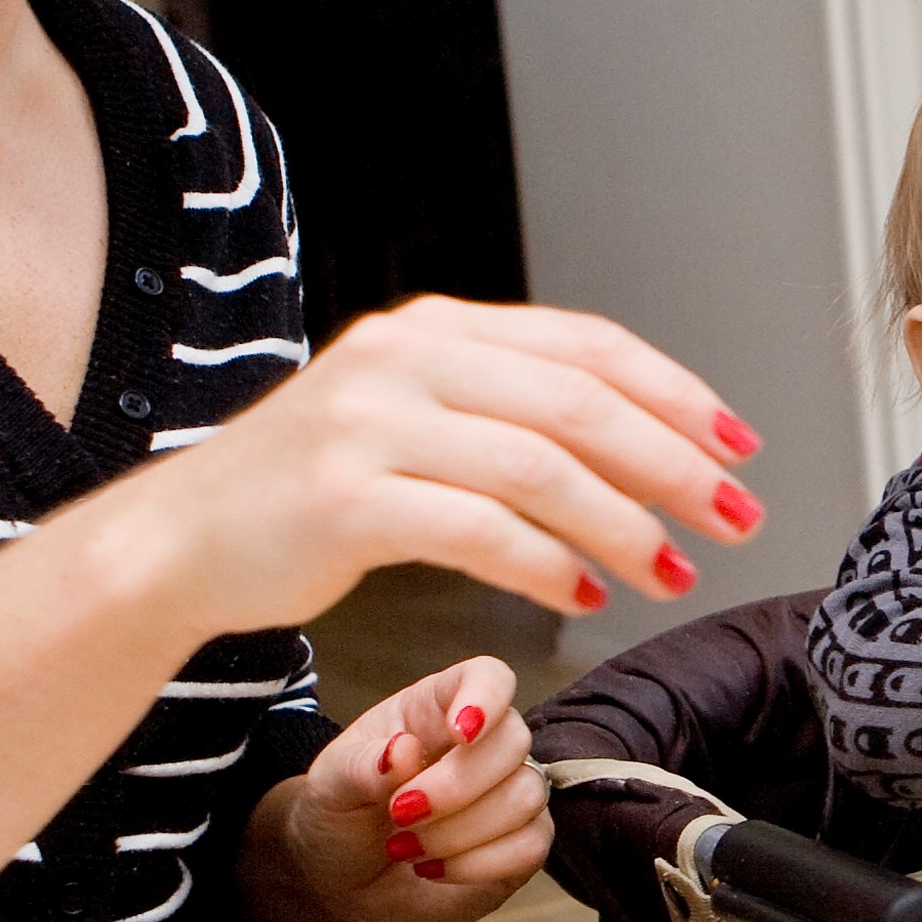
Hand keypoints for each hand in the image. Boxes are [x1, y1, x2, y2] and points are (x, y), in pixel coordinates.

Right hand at [102, 297, 761, 642]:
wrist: (182, 539)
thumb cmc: (310, 491)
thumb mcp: (408, 413)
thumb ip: (502, 405)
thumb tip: (637, 436)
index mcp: (435, 326)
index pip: (587, 345)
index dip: (675, 394)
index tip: (739, 445)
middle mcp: (405, 357)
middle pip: (579, 404)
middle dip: (674, 465)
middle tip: (735, 517)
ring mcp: (371, 425)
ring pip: (540, 468)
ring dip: (624, 526)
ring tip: (673, 572)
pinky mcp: (346, 500)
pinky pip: (478, 530)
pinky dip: (546, 566)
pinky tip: (582, 595)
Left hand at [270, 655, 548, 921]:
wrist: (344, 880)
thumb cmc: (340, 816)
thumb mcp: (328, 786)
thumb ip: (360, 767)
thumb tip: (402, 750)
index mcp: (436, 710)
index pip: (488, 678)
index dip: (486, 697)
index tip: (460, 732)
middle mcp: (482, 745)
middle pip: (513, 741)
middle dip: (456, 787)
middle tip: (400, 814)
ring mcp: (506, 794)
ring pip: (527, 795)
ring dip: (461, 832)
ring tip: (407, 848)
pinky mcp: (519, 843)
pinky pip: (532, 846)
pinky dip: (479, 864)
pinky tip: (436, 870)